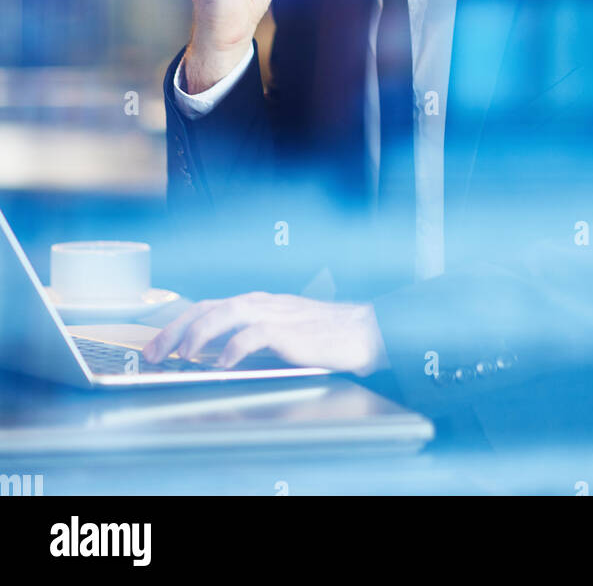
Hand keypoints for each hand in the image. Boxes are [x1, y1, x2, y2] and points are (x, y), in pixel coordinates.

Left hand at [141, 292, 388, 375]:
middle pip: (209, 308)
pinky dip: (235, 347)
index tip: (155, 346)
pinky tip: (223, 363)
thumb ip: (249, 340)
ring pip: (228, 313)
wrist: (363, 332)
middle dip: (176, 329)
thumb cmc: (323, 336)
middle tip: (154, 353)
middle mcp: (262, 303)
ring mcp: (276, 314)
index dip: (177, 325)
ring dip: (200, 334)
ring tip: (182, 356)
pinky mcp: (291, 330)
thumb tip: (213, 359)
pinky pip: (256, 334)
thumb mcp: (279, 334)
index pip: (207, 308)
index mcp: (256, 304)